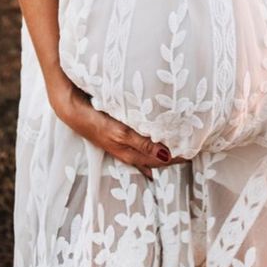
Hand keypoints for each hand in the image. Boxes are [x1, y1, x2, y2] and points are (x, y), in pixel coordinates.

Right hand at [46, 70, 182, 177]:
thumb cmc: (93, 121)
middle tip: (195, 145)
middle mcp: (128, 149)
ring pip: (149, 147)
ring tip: (182, 140)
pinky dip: (152, 139)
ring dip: (164, 145)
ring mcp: (123, 139)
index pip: (160, 160)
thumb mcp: (119, 133)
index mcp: (130, 153)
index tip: (196, 150)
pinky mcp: (118, 129)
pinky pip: (140, 138)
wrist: (70, 107)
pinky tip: (159, 136)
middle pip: (156, 155)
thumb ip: (142, 144)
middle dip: (174, 153)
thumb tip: (166, 155)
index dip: (177, 157)